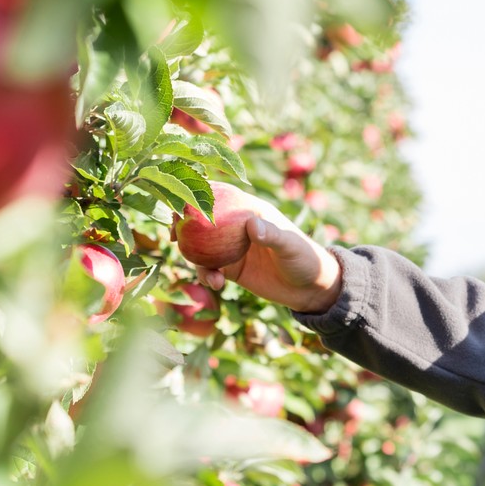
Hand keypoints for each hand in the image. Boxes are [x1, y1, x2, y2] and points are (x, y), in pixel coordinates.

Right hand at [184, 186, 341, 312]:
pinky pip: (209, 269)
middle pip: (203, 221)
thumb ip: (272, 235)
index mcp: (250, 211)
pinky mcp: (231, 269)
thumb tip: (252, 225)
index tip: (181, 205)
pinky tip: (217, 285)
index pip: (221, 196)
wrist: (311, 289)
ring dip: (195, 258)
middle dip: (184, 226)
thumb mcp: (291, 246)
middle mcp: (237, 227)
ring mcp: (232, 248)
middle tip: (173, 236)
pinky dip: (207, 276)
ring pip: (202, 247)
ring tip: (209, 276)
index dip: (197, 196)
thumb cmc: (306, 259)